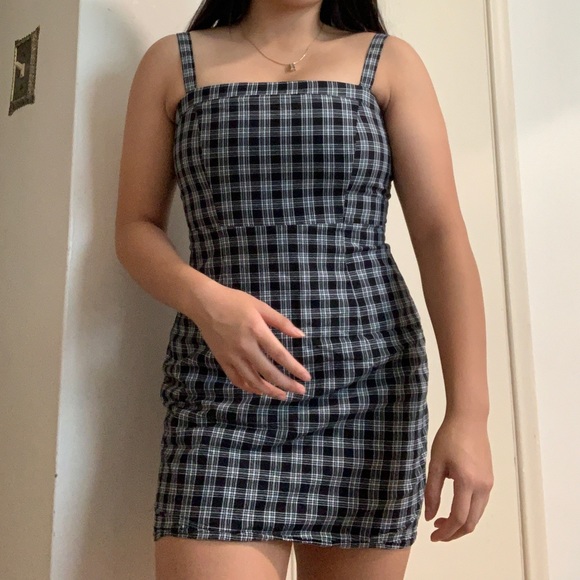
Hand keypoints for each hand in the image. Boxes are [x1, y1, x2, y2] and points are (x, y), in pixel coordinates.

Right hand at [193, 284, 311, 400]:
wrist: (205, 304)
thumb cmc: (234, 301)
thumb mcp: (260, 306)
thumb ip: (281, 322)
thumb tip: (300, 335)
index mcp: (257, 331)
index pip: (280, 355)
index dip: (294, 368)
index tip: (306, 378)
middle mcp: (245, 347)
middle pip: (269, 372)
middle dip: (286, 384)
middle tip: (300, 391)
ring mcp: (232, 356)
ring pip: (253, 380)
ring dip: (270, 391)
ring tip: (283, 395)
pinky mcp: (222, 360)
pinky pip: (237, 379)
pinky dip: (250, 388)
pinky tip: (260, 391)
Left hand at [424, 414, 493, 541]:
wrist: (469, 420)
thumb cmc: (449, 438)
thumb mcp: (435, 463)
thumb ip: (432, 491)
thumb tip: (429, 516)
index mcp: (467, 482)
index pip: (459, 518)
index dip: (446, 532)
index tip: (432, 536)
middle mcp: (482, 487)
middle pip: (471, 522)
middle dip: (454, 533)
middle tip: (436, 533)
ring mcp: (488, 484)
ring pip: (478, 515)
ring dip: (461, 523)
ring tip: (441, 520)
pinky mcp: (490, 479)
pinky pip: (480, 504)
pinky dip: (468, 512)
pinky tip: (454, 507)